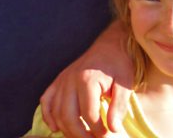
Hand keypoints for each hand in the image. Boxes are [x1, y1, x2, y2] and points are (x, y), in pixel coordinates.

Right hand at [39, 22, 133, 136]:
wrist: (110, 44)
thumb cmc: (119, 64)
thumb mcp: (125, 83)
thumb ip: (119, 106)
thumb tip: (114, 128)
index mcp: (88, 80)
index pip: (89, 114)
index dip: (98, 130)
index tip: (107, 135)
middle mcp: (70, 80)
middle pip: (68, 116)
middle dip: (80, 134)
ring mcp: (62, 80)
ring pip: (56, 112)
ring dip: (66, 129)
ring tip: (81, 136)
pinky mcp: (58, 81)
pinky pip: (46, 101)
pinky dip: (48, 116)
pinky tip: (56, 127)